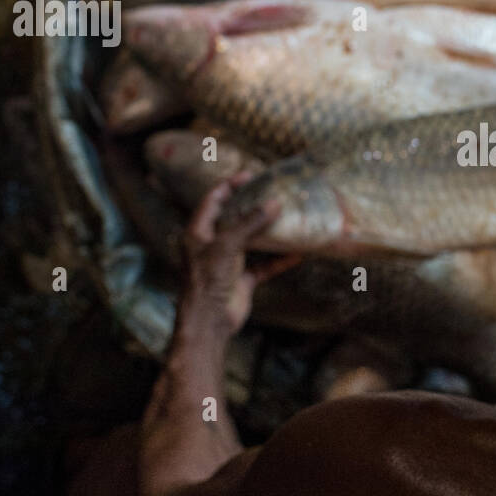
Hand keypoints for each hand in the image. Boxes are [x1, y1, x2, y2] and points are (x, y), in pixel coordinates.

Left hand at [179, 173, 299, 336]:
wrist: (209, 321)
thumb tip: (273, 203)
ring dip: (268, 232)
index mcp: (198, 233)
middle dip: (252, 206)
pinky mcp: (242, 280)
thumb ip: (250, 223)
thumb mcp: (227, 245)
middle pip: (233, 219)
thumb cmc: (208, 279)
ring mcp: (228, 263)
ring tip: (286, 217)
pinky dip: (278, 260)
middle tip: (272, 193)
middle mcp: (212, 245)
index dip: (229, 186)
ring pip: (251, 242)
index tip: (249, 175)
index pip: (213, 201)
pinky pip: (263, 265)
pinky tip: (296, 253)